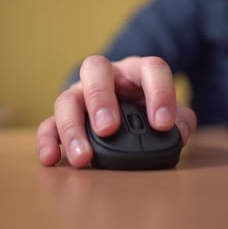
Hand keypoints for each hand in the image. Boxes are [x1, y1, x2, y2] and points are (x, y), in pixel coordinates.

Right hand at [36, 55, 196, 167]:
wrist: (123, 109)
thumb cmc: (146, 109)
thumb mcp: (169, 112)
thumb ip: (179, 119)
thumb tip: (177, 133)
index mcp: (137, 71)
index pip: (151, 69)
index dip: (159, 93)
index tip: (162, 124)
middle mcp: (105, 76)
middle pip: (95, 70)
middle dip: (100, 99)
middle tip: (107, 129)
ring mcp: (80, 94)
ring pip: (66, 98)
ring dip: (72, 127)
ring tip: (83, 157)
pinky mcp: (64, 117)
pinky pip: (48, 123)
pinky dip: (47, 140)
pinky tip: (51, 159)